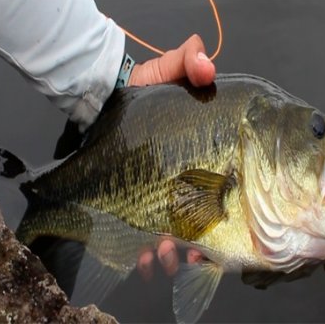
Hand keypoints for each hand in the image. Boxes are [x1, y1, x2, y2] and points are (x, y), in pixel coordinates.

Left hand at [130, 34, 213, 278]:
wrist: (103, 98)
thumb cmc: (141, 89)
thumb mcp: (168, 71)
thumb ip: (189, 62)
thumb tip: (206, 66)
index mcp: (197, 161)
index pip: (217, 194)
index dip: (221, 218)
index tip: (217, 235)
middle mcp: (180, 184)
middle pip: (195, 226)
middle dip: (194, 246)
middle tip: (187, 253)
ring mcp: (154, 197)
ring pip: (168, 240)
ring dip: (169, 256)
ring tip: (162, 256)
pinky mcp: (127, 204)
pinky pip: (137, 241)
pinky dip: (142, 257)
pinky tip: (140, 261)